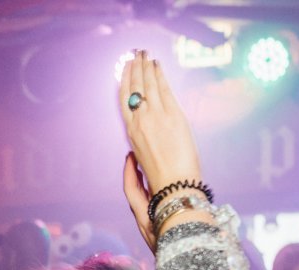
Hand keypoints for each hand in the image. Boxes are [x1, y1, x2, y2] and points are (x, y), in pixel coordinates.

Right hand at [118, 51, 201, 192]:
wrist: (174, 186)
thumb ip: (138, 145)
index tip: (125, 69)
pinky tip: (158, 65)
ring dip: (146, 66)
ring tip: (146, 53)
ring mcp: (156, 116)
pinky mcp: (173, 116)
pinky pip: (164, 89)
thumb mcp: (141, 161)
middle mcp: (140, 121)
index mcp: (131, 132)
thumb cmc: (160, 178)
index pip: (124, 100)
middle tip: (136, 53)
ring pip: (148, 84)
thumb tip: (135, 144)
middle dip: (134, 68)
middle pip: (135, 88)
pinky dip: (159, 75)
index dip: (124, 82)